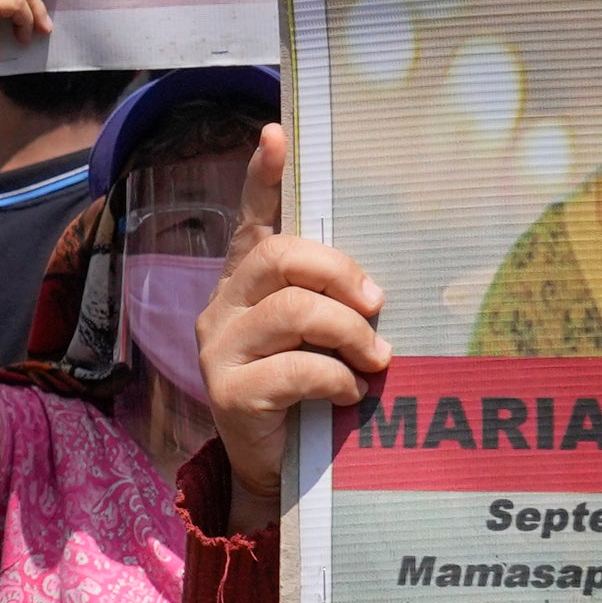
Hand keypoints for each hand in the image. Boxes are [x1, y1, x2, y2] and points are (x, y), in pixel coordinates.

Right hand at [200, 125, 388, 525]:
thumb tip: (383, 286)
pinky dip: (337, 378)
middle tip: (377, 304)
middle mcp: (221, 306)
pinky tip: (350, 393)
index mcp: (244, 283)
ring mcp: (218, 349)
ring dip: (350, 332)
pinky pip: (296, 368)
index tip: (277, 133)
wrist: (272, 469)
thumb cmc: (305, 392)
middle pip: (279, 257)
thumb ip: (330, 302)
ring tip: (376, 359)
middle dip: (340, 273)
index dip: (262, 176)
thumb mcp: (317, 336)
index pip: (252, 219)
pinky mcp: (228, 392)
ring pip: (292, 311)